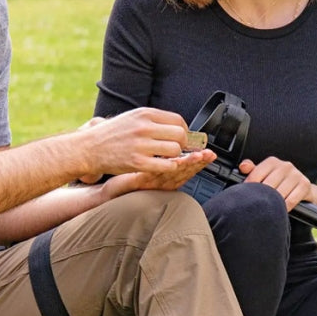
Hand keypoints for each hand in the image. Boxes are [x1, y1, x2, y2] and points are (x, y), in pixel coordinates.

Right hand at [77, 107, 196, 177]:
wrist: (88, 148)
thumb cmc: (111, 135)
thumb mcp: (131, 118)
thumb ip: (152, 121)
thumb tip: (176, 127)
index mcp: (144, 114)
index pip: (178, 120)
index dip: (184, 131)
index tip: (180, 138)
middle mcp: (144, 127)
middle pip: (180, 135)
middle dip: (182, 144)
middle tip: (176, 150)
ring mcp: (141, 145)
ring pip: (175, 150)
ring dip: (175, 157)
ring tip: (166, 158)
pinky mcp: (137, 162)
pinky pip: (166, 165)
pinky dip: (169, 167)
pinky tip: (161, 166)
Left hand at [99, 149, 217, 198]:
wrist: (107, 182)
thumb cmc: (127, 166)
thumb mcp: (148, 156)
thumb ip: (161, 148)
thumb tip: (173, 133)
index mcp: (167, 172)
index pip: (188, 165)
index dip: (199, 159)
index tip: (209, 151)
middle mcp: (163, 179)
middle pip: (185, 170)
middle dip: (198, 161)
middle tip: (208, 154)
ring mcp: (152, 181)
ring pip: (174, 172)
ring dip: (187, 164)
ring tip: (198, 157)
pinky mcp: (141, 181)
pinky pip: (157, 173)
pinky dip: (167, 168)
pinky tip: (175, 162)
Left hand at [239, 156, 316, 210]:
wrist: (302, 188)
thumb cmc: (279, 182)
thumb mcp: (265, 175)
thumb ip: (252, 171)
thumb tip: (243, 166)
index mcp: (272, 161)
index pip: (256, 174)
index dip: (249, 187)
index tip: (246, 196)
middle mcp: (285, 166)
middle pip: (268, 186)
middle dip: (262, 197)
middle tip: (257, 206)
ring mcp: (296, 175)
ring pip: (279, 194)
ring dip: (273, 204)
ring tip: (268, 209)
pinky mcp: (305, 185)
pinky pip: (291, 200)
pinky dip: (285, 207)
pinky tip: (281, 210)